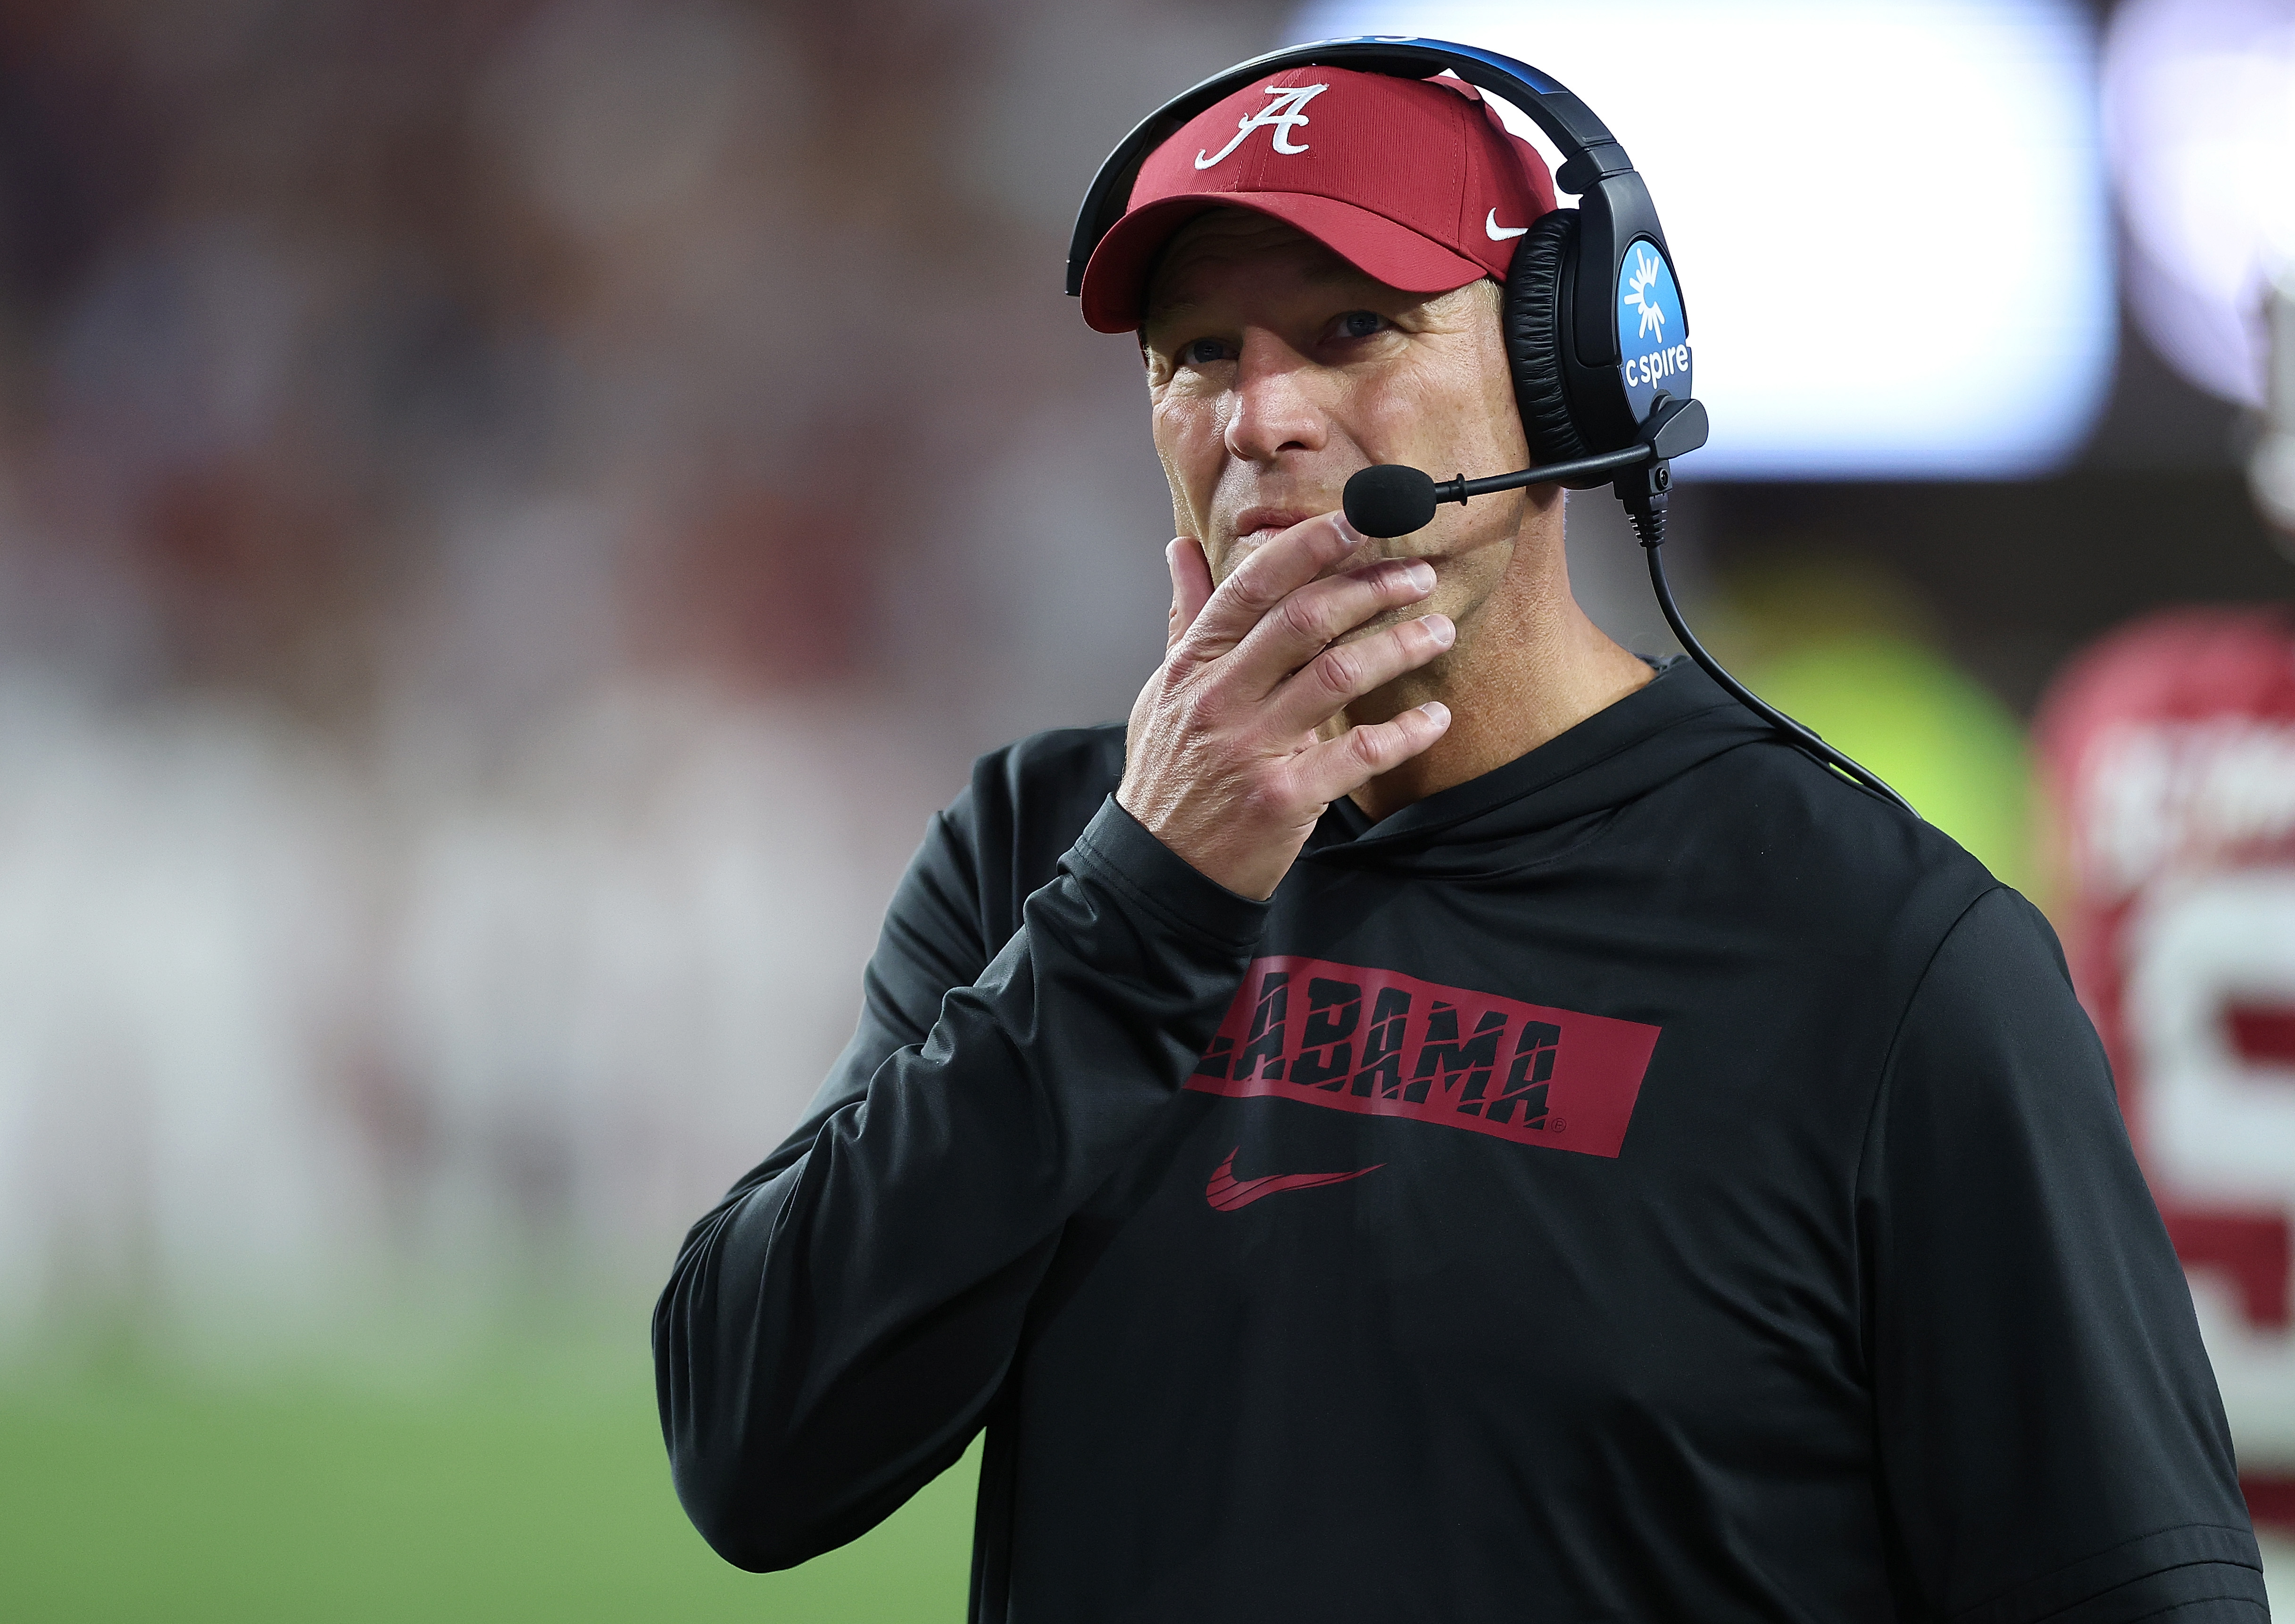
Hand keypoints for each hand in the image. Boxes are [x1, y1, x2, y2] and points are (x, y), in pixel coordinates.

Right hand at [1118, 513, 1453, 900]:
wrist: (1159, 871)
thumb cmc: (1168, 775)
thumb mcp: (1165, 691)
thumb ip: (1184, 618)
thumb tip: (1179, 548)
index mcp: (1194, 665)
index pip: (1253, 586)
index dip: (1309, 546)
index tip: (1357, 520)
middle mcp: (1221, 698)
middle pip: (1304, 620)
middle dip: (1370, 588)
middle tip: (1419, 576)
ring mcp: (1252, 748)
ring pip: (1338, 675)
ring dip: (1398, 646)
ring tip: (1438, 631)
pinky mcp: (1284, 797)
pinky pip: (1358, 753)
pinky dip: (1404, 732)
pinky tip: (1434, 717)